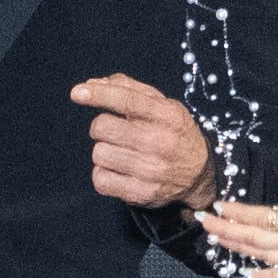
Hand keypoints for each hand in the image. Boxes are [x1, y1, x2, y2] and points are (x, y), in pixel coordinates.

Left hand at [73, 73, 214, 207]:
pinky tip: (117, 170)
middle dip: (101, 126)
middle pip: (104, 127)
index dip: (99, 95)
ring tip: (120, 151)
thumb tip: (92, 83)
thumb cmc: (173, 133)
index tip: (77, 92)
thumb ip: (129, 89)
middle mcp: (161, 143)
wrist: (199, 174)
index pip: (128, 101)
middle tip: (113, 131)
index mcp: (167, 116)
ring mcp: (152, 171)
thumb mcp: (162, 104)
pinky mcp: (142, 194)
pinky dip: (103, 174)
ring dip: (103, 151)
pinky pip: (101, 180)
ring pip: (99, 154)